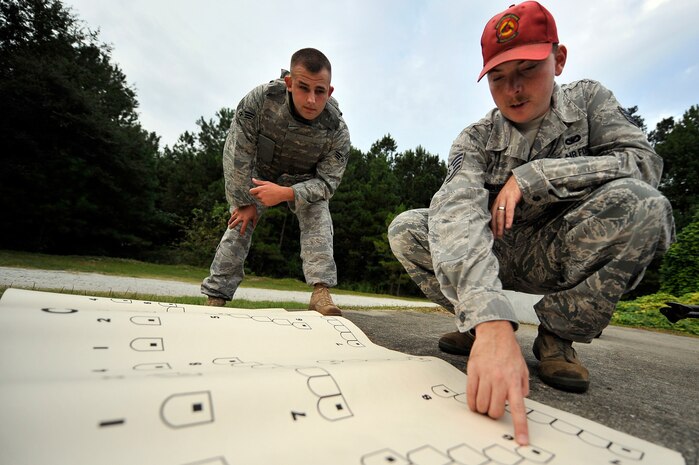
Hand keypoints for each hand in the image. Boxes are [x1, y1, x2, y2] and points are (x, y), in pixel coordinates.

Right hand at [228, 205, 257, 235]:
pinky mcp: (237, 209)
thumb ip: (254, 222)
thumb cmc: (253, 210)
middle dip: (231, 226)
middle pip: (234, 223)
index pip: (243, 227)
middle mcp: (241, 217)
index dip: (242, 231)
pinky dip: (232, 215)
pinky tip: (231, 217)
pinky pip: (233, 213)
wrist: (251, 202)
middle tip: (229, 228)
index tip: (241, 234)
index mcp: (246, 219)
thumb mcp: (255, 216)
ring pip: (232, 218)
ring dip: (230, 221)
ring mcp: (238, 213)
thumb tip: (253, 227)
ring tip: (229, 224)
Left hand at [249, 178, 293, 206]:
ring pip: (259, 200)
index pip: (251, 191)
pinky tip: (270, 198)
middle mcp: (260, 195)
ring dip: (261, 198)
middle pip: (255, 196)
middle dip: (258, 194)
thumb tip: (252, 179)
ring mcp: (263, 200)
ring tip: (268, 195)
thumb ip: (259, 182)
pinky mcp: (266, 204)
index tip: (255, 191)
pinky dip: (265, 201)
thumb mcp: (267, 183)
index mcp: (260, 189)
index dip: (252, 191)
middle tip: (265, 193)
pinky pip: (262, 203)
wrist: (282, 194)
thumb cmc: (274, 187)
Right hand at [466, 320, 529, 444]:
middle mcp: (500, 380)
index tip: (522, 441)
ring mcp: (485, 376)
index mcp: (514, 381)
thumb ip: (523, 386)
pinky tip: (475, 400)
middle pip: (495, 411)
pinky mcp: (473, 372)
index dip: (520, 427)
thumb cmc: (509, 351)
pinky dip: (472, 403)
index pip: (519, 409)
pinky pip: (470, 395)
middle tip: (494, 406)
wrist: (494, 333)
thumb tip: (520, 399)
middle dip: (494, 413)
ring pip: (481, 405)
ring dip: (482, 408)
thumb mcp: (523, 369)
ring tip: (485, 401)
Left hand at [490, 176, 522, 238]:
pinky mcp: (511, 198)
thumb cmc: (514, 189)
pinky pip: (509, 210)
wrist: (519, 178)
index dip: (491, 225)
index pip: (491, 215)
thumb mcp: (507, 198)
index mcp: (497, 201)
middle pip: (494, 217)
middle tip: (496, 237)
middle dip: (494, 228)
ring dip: (500, 226)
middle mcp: (498, 200)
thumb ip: (504, 207)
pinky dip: (508, 219)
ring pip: (500, 215)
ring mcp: (504, 199)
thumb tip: (504, 218)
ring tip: (501, 234)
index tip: (492, 234)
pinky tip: (508, 226)